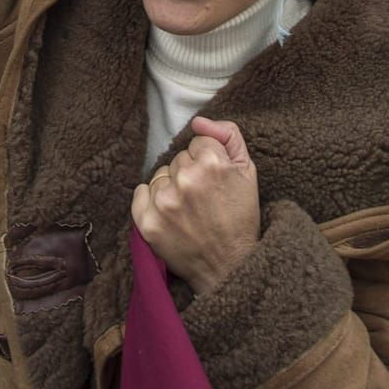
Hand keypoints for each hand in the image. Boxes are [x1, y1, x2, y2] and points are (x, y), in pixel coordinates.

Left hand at [132, 117, 260, 293]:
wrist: (229, 267)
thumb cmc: (240, 219)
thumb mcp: (248, 171)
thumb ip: (228, 135)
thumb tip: (198, 121)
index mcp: (212, 163)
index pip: (198, 143)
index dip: (209, 162)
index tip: (216, 183)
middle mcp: (185, 179)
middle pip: (179, 159)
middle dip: (190, 174)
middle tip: (205, 200)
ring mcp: (164, 202)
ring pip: (160, 175)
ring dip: (171, 188)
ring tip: (189, 210)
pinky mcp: (147, 222)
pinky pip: (140, 193)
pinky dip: (151, 200)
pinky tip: (170, 214)